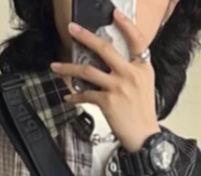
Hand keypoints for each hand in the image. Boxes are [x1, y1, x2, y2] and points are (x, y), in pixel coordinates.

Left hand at [52, 12, 161, 153]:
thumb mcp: (145, 85)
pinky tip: (68, 97)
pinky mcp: (108, 102)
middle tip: (72, 29)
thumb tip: (112, 61)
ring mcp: (118, 87)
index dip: (126, 25)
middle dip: (85, 36)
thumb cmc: (143, 113)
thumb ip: (132, 70)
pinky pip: (86, 94)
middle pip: (105, 49)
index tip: (114, 13)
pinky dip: (75, 96)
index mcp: (143, 68)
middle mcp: (130, 74)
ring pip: (88, 71)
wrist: (144, 137)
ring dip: (68, 68)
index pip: (137, 40)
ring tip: (56, 66)